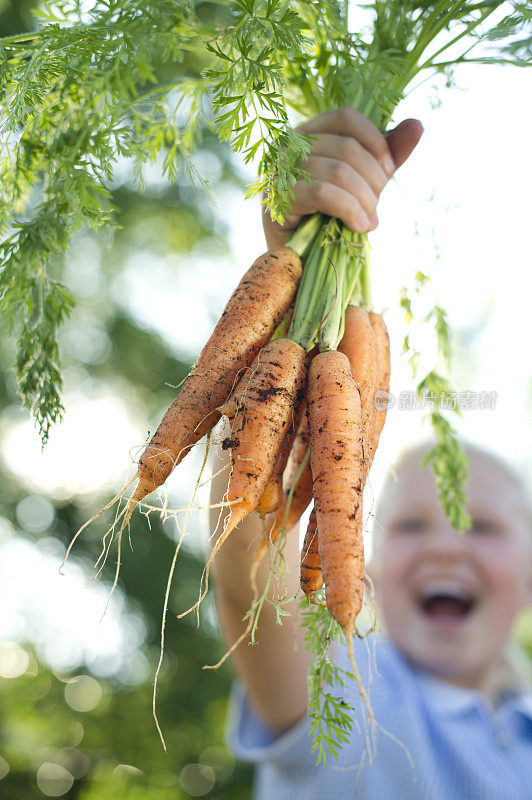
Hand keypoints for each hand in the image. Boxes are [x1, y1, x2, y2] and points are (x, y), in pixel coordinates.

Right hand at [262, 107, 423, 250]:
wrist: (304, 263)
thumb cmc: (330, 220)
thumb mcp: (363, 184)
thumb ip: (386, 156)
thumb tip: (417, 125)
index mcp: (306, 136)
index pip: (344, 118)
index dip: (375, 140)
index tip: (389, 170)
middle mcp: (287, 148)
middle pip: (346, 147)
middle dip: (373, 180)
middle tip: (376, 208)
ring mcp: (279, 174)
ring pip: (338, 171)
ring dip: (364, 200)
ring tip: (370, 222)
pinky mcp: (279, 202)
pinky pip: (323, 194)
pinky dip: (350, 210)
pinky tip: (359, 226)